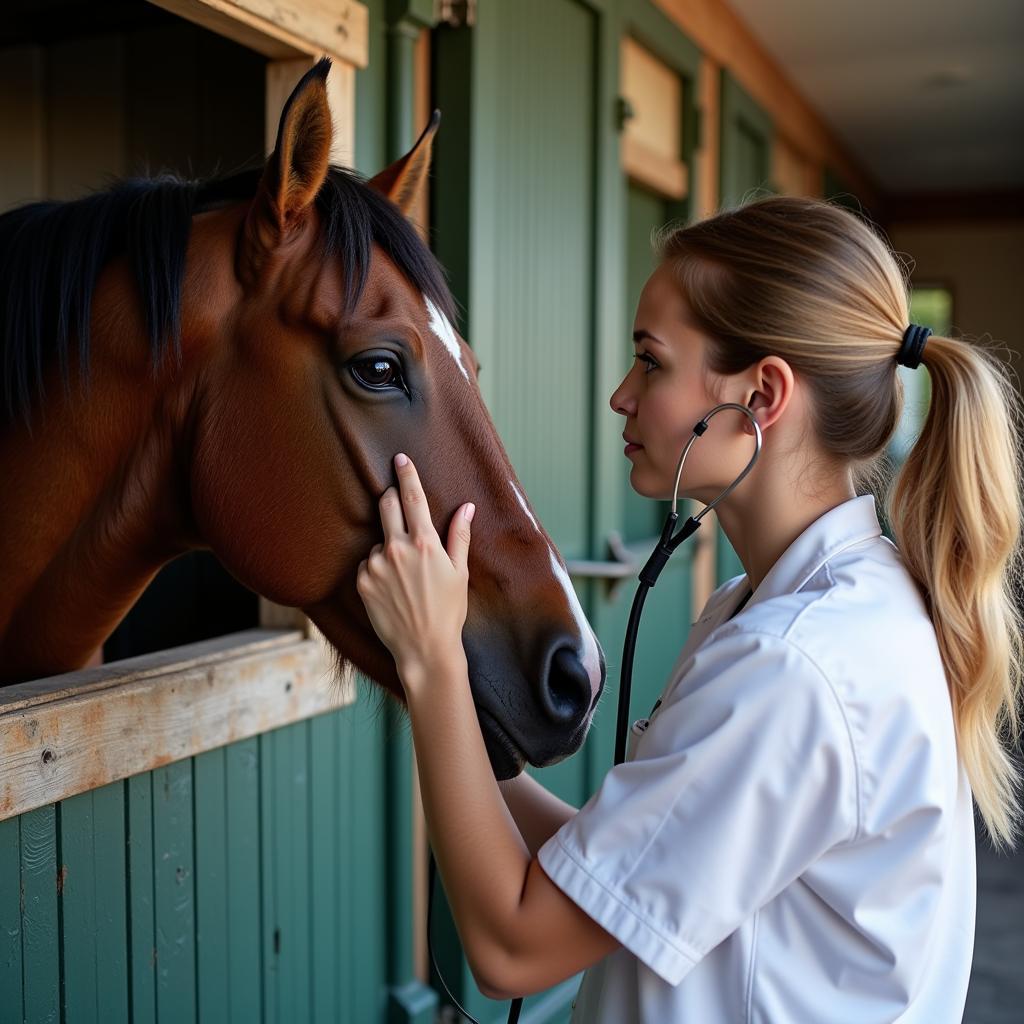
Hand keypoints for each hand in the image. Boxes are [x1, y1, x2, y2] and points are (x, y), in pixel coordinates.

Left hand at [356, 453, 474, 693]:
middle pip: (386, 506)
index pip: (412, 497)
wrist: (423, 648)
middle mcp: (397, 548)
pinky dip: (378, 569)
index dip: (406, 474)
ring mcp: (376, 564)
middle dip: (390, 499)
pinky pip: (368, 563)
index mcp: (425, 542)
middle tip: (397, 504)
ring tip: (405, 577)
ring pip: (379, 541)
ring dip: (389, 547)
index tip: (399, 458)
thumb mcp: (459, 572)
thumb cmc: (448, 611)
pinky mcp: (361, 580)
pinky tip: (392, 589)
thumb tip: (467, 506)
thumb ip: (459, 535)